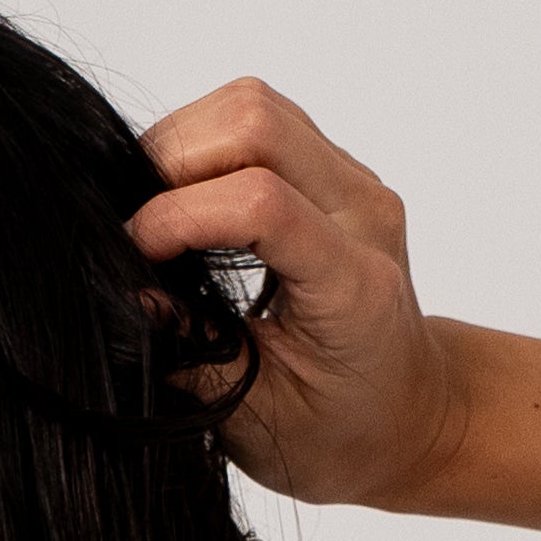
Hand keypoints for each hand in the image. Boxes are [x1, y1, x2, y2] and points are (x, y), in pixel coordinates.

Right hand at [131, 81, 457, 508]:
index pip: (262, 203)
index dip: (179, 216)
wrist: (410, 415)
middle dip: (172, 162)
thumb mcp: (260, 420)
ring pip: (253, 106)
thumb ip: (195, 356)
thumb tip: (129, 293)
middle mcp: (363, 215)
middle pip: (256, 125)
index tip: (132, 254)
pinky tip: (184, 200)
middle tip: (136, 228)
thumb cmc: (342, 433)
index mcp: (354, 287)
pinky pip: (259, 118)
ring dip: (185, 145)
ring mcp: (352, 183)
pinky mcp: (333, 169)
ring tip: (156, 211)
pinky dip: (205, 144)